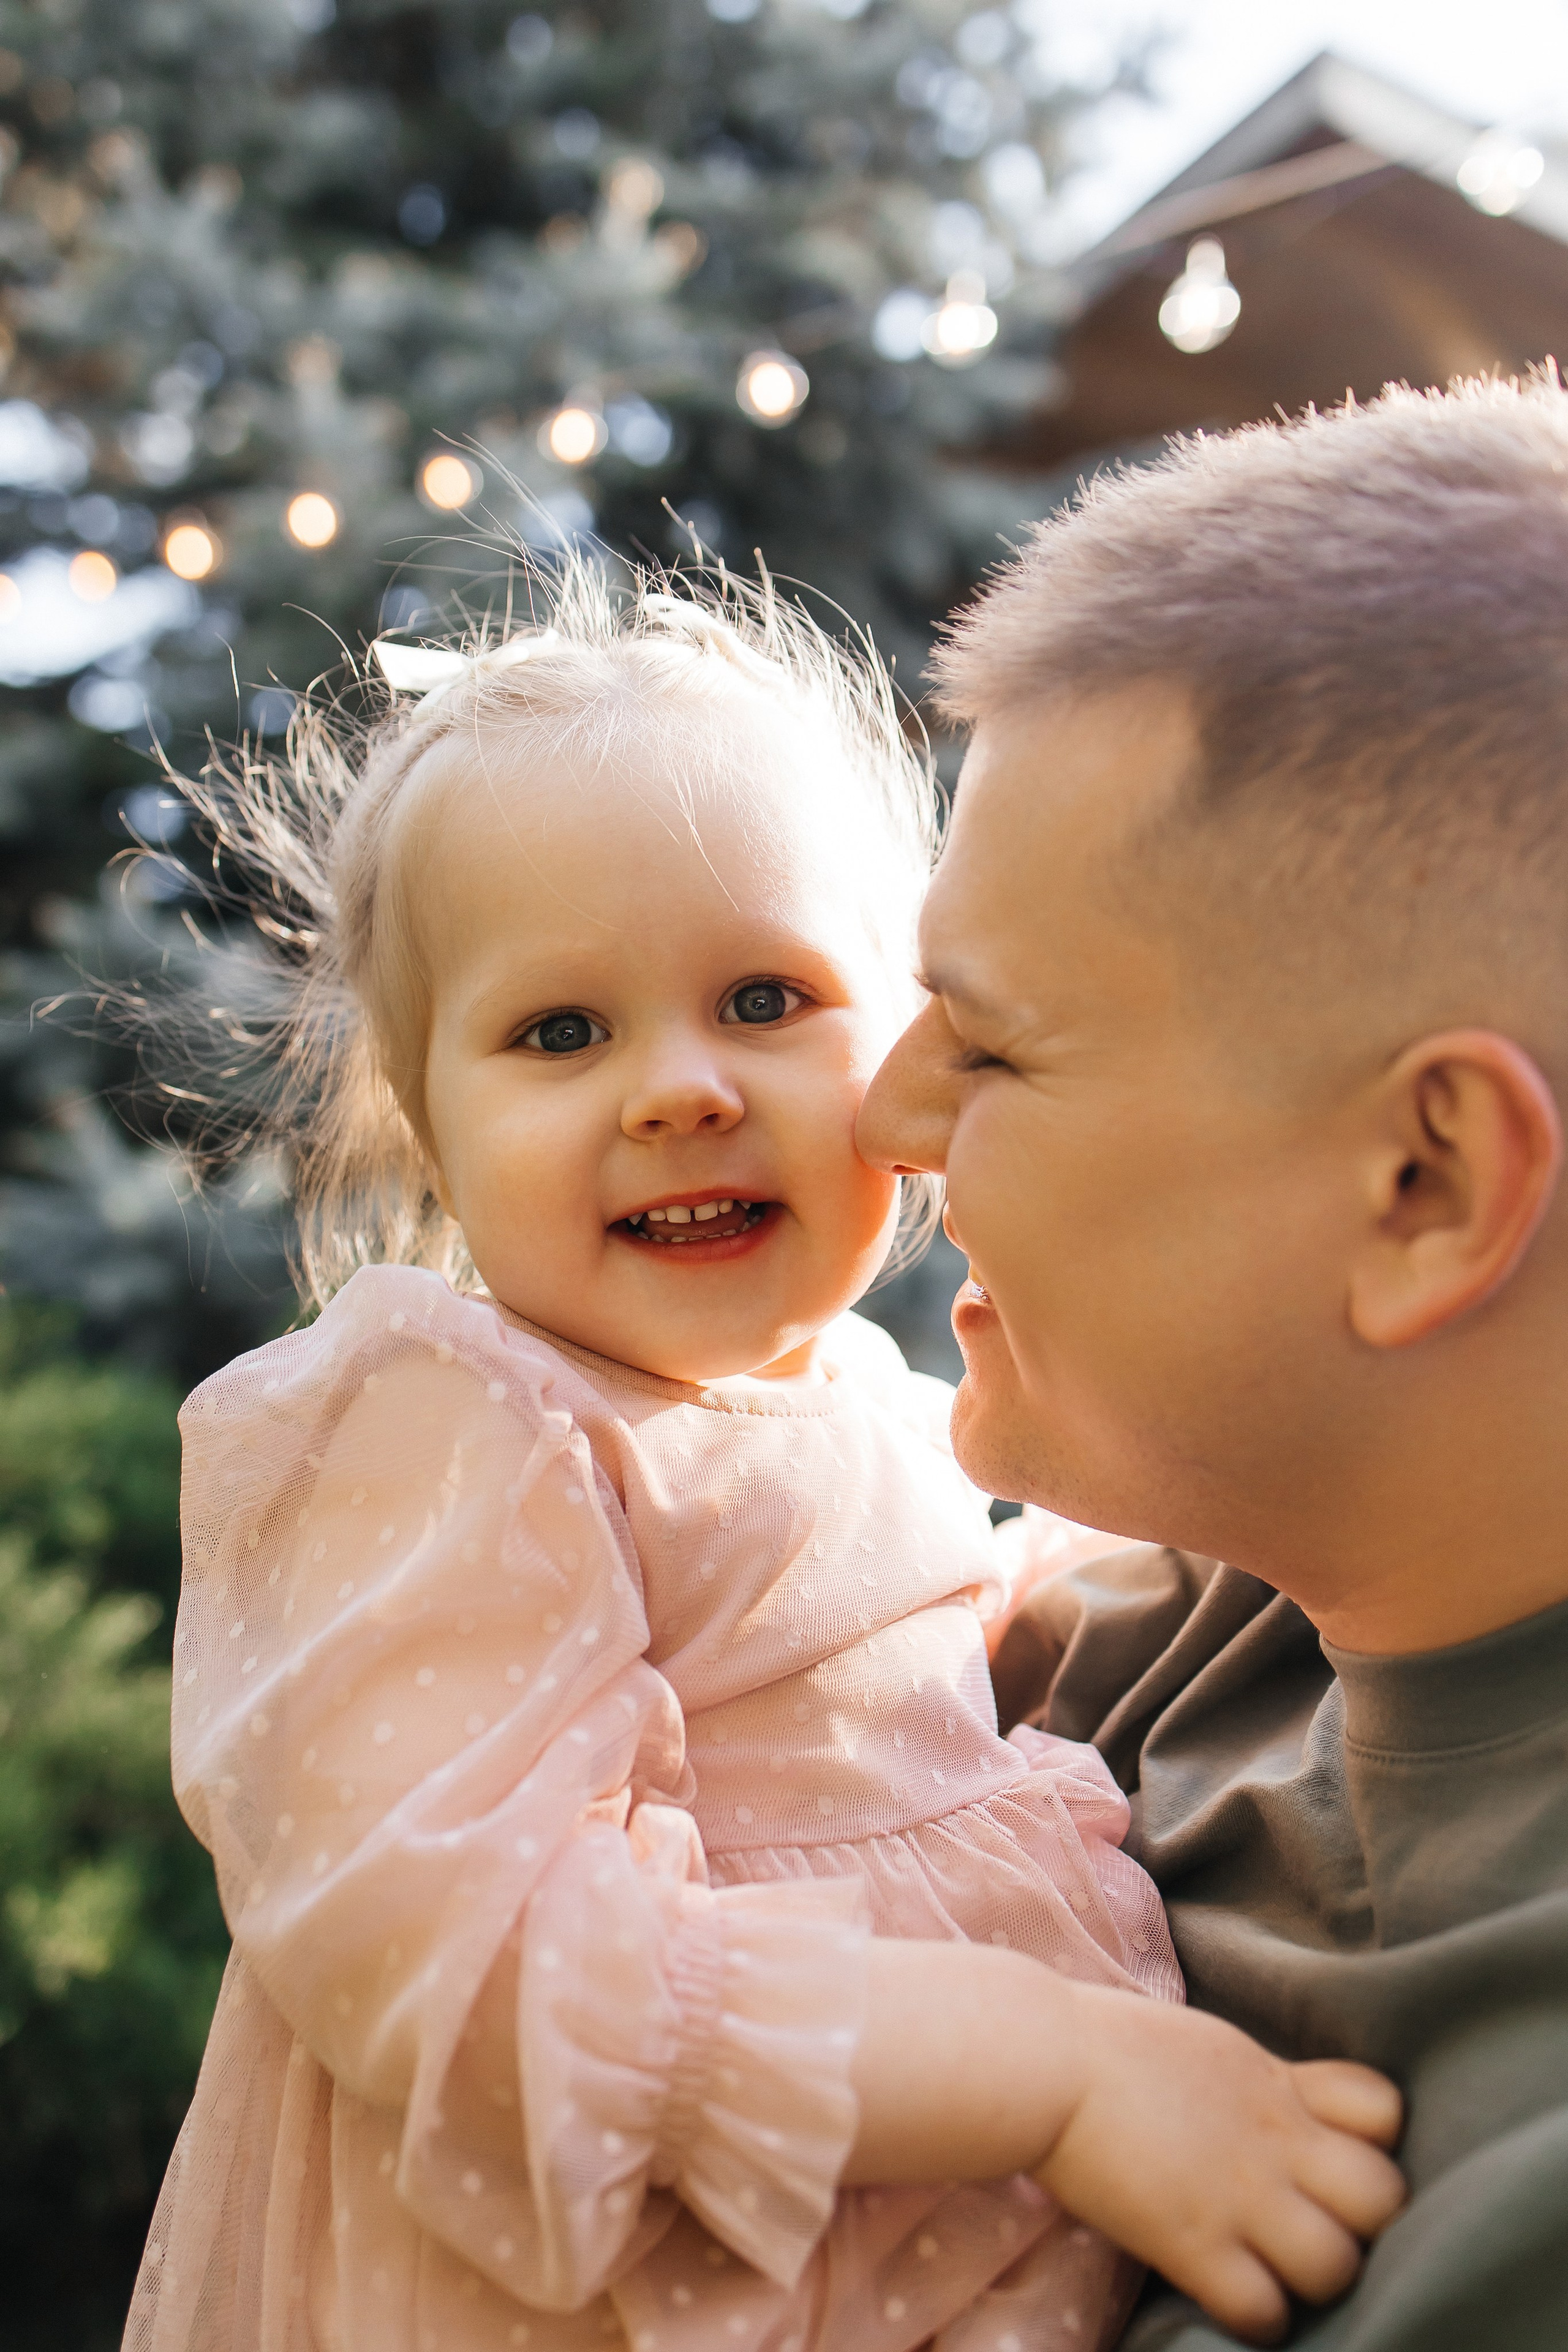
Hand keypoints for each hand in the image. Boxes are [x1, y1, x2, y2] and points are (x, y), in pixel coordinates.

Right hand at [1033, 1985, 1405, 2345]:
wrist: (1042, 2060)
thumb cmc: (1106, 2043)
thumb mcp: (1208, 2047)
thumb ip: (1259, 2082)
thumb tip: (1281, 2108)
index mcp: (1276, 2081)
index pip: (1384, 2108)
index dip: (1371, 2140)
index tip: (1332, 2154)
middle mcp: (1276, 2138)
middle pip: (1383, 2196)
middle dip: (1362, 2220)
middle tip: (1315, 2224)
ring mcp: (1239, 2193)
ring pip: (1337, 2265)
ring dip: (1314, 2277)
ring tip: (1277, 2271)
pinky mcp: (1195, 2242)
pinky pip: (1264, 2311)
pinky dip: (1256, 2317)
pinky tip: (1228, 2296)